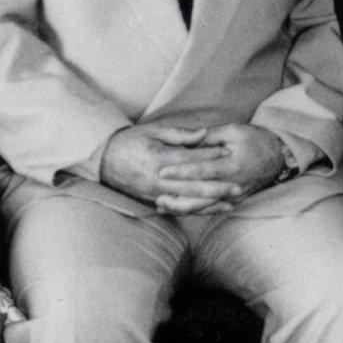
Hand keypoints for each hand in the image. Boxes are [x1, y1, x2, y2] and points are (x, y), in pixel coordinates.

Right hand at [100, 122, 230, 207]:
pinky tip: (211, 210)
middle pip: (193, 186)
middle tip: (239, 186)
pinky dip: (196, 211)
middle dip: (218, 187)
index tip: (230, 152)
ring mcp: (155, 194)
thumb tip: (204, 134)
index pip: (190, 159)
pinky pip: (178, 209)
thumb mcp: (153, 131)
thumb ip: (180, 135)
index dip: (211, 156)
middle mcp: (158, 180)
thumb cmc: (130, 141)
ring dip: (211, 204)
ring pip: (188, 202)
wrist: (103, 160)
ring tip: (231, 203)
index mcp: (158, 159)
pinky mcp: (153, 202)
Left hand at [155, 123, 288, 213]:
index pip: (202, 170)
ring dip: (182, 208)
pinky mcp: (234, 201)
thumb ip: (209, 137)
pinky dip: (193, 210)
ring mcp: (234, 196)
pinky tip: (176, 209)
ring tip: (161, 205)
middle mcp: (233, 184)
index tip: (162, 171)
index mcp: (232, 165)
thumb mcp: (234, 131)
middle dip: (177, 197)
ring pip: (205, 207)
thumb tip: (186, 140)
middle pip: (201, 196)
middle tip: (156, 196)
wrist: (279, 157)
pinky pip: (211, 208)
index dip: (181, 171)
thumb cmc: (255, 139)